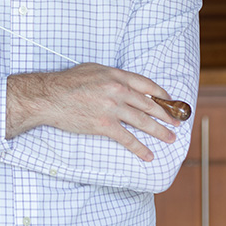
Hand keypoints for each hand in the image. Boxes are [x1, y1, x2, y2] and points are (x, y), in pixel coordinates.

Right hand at [6, 62, 180, 161]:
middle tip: (176, 123)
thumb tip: (126, 83)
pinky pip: (127, 139)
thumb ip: (112, 76)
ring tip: (170, 138)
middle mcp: (117, 90)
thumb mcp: (92, 70)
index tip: (170, 101)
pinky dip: (140, 148)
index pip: (147, 84)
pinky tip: (148, 155)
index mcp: (116, 75)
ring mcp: (112, 108)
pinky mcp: (104, 125)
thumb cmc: (67, 82)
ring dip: (159, 132)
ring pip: (143, 122)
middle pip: (149, 104)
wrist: (49, 97)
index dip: (161, 94)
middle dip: (166, 115)